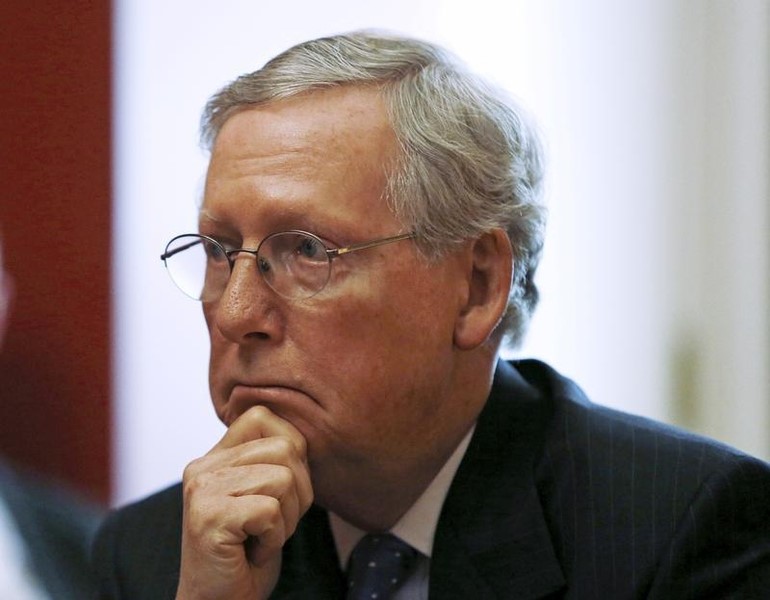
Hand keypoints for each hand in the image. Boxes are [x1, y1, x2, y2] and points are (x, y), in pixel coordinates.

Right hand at [175, 406, 312, 599]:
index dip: (291, 448)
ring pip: (283, 478)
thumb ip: (272, 460)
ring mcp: (202, 490)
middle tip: (275, 521)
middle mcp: (202, 467)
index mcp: (214, 457)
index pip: (262, 417)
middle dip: (298, 490)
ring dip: (287, 517)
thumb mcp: (263, 494)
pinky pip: (271, 511)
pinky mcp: (208, 517)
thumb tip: (305, 434)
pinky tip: (253, 551)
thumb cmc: (248, 552)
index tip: (283, 488)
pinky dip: (274, 537)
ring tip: (263, 535)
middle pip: (284, 448)